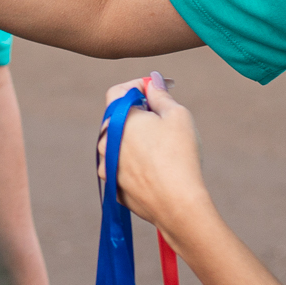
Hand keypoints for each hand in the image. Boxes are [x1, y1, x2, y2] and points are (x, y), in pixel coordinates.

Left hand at [95, 77, 210, 231]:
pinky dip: (136, 164)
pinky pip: (122, 167)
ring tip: (164, 148)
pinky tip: (158, 170)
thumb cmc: (180, 154)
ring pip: (120, 145)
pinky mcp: (113, 187)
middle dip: (139, 114)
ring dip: (137, 140)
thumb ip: (161, 94)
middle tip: (164, 118)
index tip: (158, 89)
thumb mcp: (177, 115)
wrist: (177, 204)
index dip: (138, 85)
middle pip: (119, 119)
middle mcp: (105, 141)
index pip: (118, 91)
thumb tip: (152, 81)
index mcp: (117, 119)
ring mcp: (106, 166)